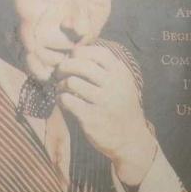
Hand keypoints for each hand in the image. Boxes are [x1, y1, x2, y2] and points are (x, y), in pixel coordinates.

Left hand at [54, 45, 156, 186]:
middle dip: (64, 66)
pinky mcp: (91, 117)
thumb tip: (78, 52)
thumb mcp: (123, 84)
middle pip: (80, 64)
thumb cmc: (122, 108)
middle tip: (59, 72)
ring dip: (61, 84)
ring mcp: (103, 101)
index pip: (97, 52)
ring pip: (71, 81)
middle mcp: (113, 85)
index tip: (72, 58)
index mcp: (120, 73)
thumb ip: (107, 68)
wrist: (131, 140)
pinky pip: (67, 100)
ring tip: (61, 89)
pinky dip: (61, 98)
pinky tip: (63, 101)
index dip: (80, 52)